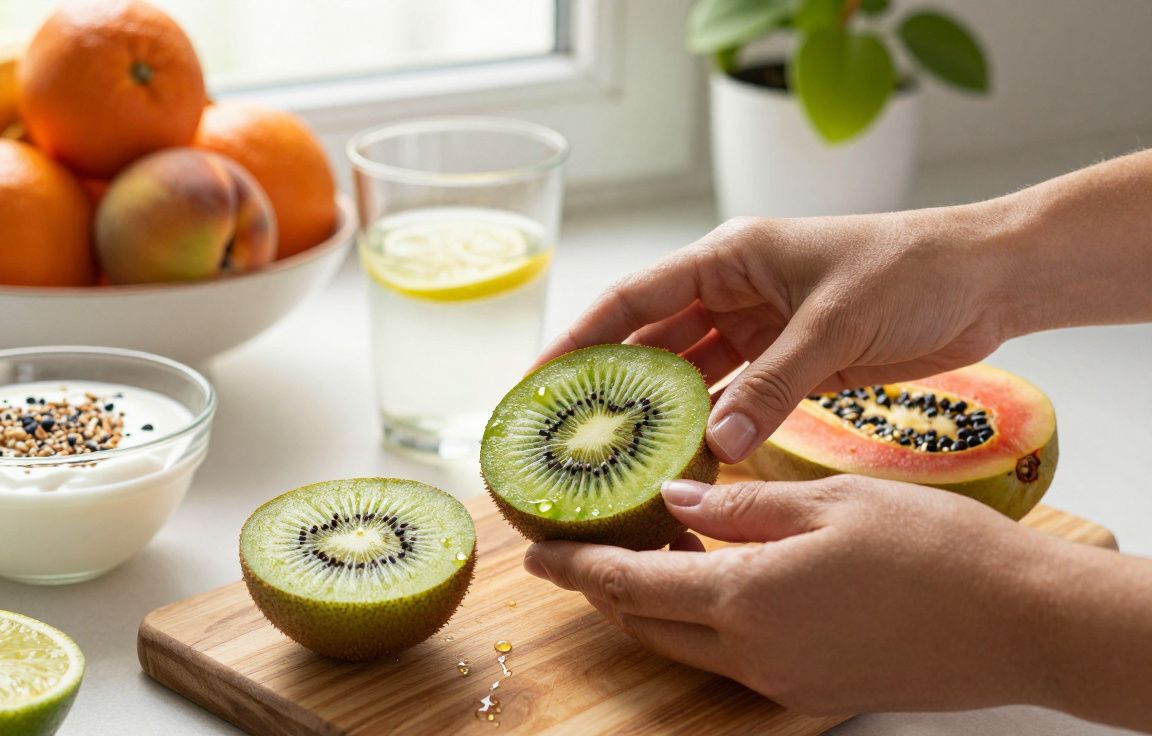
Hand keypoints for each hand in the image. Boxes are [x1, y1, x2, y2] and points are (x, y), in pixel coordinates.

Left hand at [522, 476, 1061, 714]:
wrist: (1022, 622)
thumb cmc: (935, 550)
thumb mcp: (828, 502)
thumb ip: (739, 510)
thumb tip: (674, 505)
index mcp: (747, 600)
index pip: (629, 585)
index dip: (576, 568)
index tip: (538, 552)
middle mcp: (753, 654)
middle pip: (647, 624)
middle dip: (604, 589)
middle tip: (578, 552)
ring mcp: (783, 681)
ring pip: (687, 645)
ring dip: (654, 607)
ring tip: (643, 558)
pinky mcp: (813, 690)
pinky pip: (735, 659)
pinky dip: (706, 623)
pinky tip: (718, 584)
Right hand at [535, 210, 1012, 461]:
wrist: (987, 279)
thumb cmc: (910, 269)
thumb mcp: (834, 323)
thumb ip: (773, 385)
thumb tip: (716, 449)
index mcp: (729, 258)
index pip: (634, 298)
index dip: (581, 337)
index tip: (539, 379)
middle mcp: (734, 292)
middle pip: (653, 342)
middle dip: (613, 385)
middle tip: (569, 436)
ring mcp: (761, 330)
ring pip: (693, 377)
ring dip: (662, 414)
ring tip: (618, 459)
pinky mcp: (792, 364)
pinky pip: (738, 400)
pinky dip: (715, 428)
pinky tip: (689, 461)